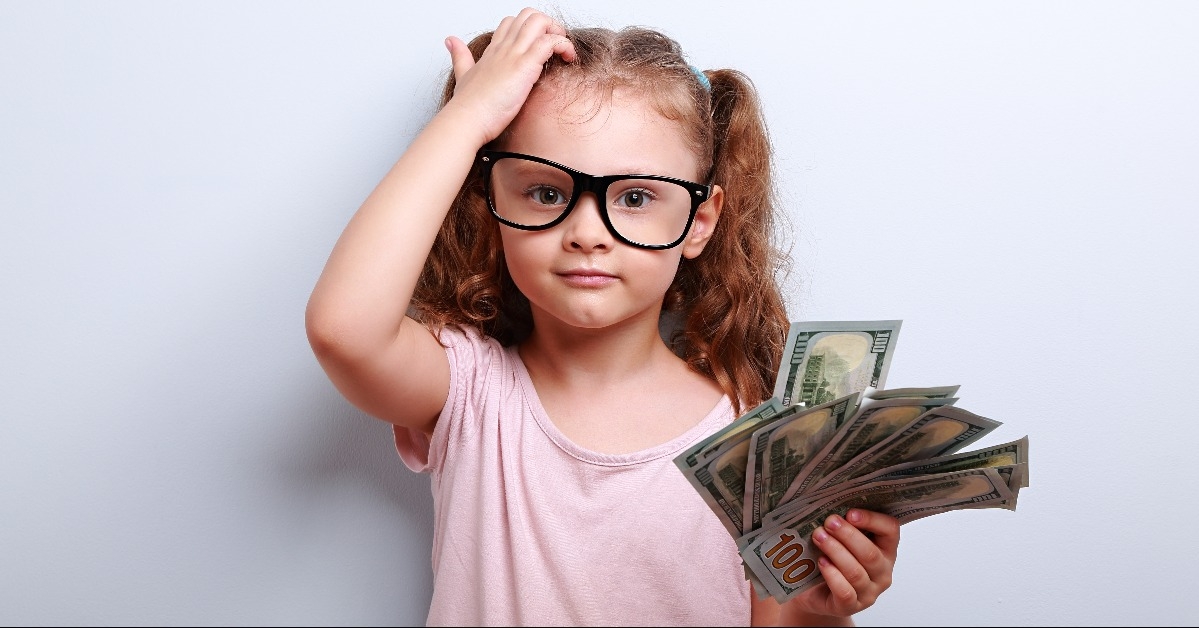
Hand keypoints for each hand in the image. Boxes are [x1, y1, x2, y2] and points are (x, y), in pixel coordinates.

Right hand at [442, 8, 576, 144]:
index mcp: (493, 51)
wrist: (466, 119)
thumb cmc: (468, 106)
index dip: (528, 30)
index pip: (511, 24)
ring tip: (563, 52)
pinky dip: (564, 45)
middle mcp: (503, 48)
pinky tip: (567, 59)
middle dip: (547, 26)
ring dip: (557, 32)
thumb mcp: (462, 75)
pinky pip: (550, 42)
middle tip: (555, 47)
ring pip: (539, 22)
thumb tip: (450, 40)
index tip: (539, 48)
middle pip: (527, 16)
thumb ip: (460, 57)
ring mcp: (514, 55)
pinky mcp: (524, 66)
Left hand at [780, 509, 899, 622]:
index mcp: (886, 550)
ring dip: (836, 551)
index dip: (872, 520)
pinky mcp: (850, 607)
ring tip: (819, 537)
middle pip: (870, 553)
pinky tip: (821, 562)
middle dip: (848, 535)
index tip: (850, 512)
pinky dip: (832, 575)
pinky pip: (845, 592)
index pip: (890, 530)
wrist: (814, 592)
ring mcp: (868, 592)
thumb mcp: (841, 540)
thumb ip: (844, 525)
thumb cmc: (831, 559)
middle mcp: (882, 573)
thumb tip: (833, 507)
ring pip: (856, 572)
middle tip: (829, 522)